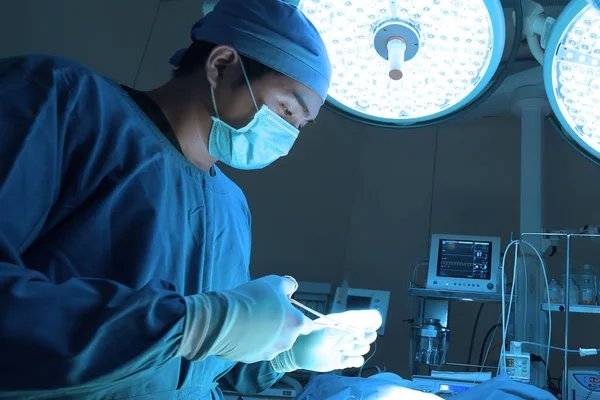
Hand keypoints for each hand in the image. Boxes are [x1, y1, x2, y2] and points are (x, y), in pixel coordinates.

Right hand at [177, 275, 311, 363]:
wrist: (225, 318)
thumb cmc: (253, 298)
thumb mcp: (274, 282)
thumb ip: (287, 286)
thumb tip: (291, 289)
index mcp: (296, 323)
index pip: (308, 325)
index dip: (298, 317)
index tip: (288, 312)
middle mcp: (287, 342)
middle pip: (289, 335)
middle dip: (281, 326)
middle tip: (266, 313)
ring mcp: (270, 353)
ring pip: (273, 344)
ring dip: (267, 336)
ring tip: (252, 322)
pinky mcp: (253, 360)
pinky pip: (257, 350)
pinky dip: (253, 342)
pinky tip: (242, 331)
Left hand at [271, 310, 381, 372]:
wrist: (298, 352)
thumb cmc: (310, 336)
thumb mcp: (326, 330)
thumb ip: (342, 330)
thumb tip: (357, 331)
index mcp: (343, 323)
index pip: (363, 320)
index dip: (370, 322)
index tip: (373, 324)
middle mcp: (346, 335)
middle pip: (367, 335)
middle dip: (366, 337)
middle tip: (358, 338)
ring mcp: (345, 347)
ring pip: (363, 348)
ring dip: (358, 348)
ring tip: (345, 348)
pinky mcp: (342, 360)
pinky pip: (357, 361)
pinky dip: (355, 360)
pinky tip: (346, 358)